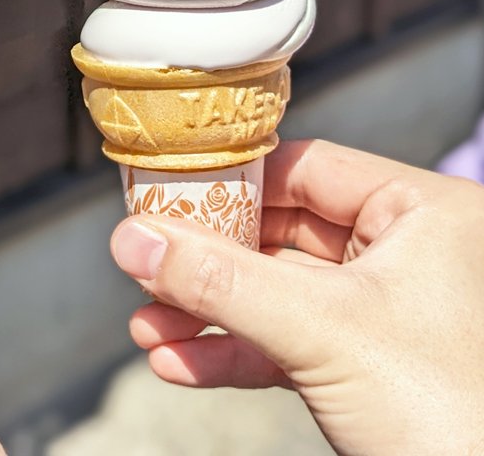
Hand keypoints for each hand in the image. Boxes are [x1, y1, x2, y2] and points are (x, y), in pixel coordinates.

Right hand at [110, 139, 483, 455]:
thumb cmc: (452, 415)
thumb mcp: (322, 331)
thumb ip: (220, 282)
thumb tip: (132, 240)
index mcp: (421, 213)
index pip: (305, 168)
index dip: (229, 180)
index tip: (164, 195)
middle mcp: (405, 252)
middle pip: (278, 231)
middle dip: (206, 262)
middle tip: (145, 264)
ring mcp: (383, 311)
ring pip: (275, 293)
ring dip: (207, 312)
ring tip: (148, 326)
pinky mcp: (365, 363)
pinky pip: (286, 342)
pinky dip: (231, 351)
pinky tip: (178, 362)